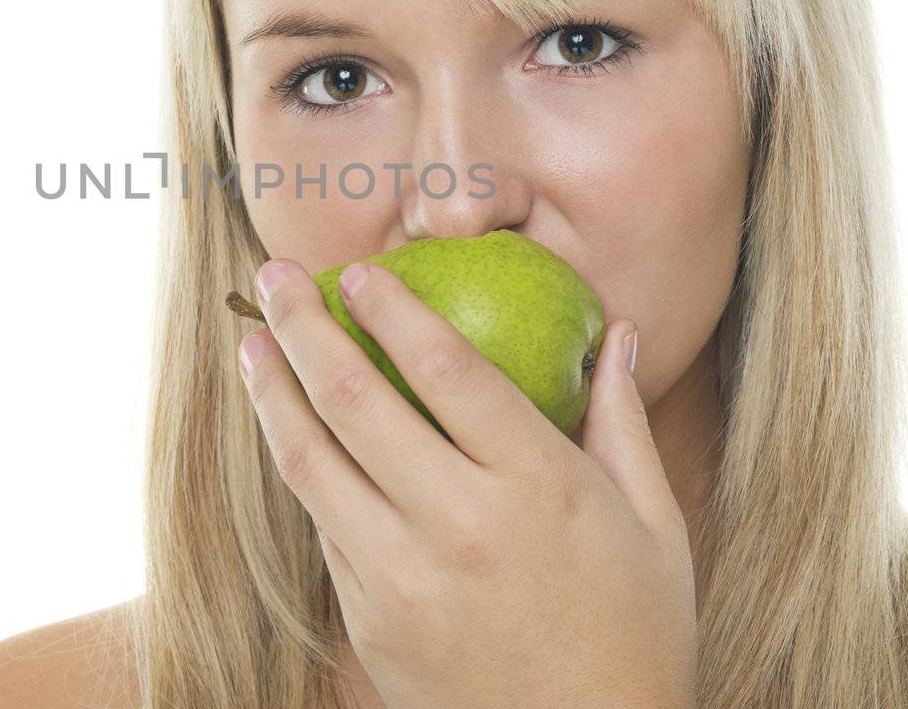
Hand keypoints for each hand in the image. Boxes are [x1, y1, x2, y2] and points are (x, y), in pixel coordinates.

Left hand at [237, 257, 697, 708]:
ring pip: (312, 463)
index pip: (446, 368)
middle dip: (303, 325)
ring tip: (252, 342)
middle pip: (355, 400)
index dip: (393, 308)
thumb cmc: (636, 637)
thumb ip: (623, 422)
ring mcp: (404, 577)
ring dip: (273, 393)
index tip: (360, 270)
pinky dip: (300, 467)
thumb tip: (623, 333)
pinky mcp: (371, 619)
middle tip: (275, 274)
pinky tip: (289, 430)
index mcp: (538, 486)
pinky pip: (324, 526)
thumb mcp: (655, 526)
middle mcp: (460, 524)